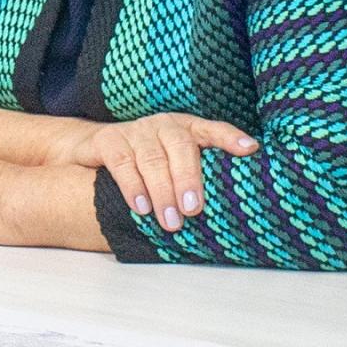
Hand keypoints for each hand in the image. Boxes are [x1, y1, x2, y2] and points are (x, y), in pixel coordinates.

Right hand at [57, 113, 253, 226]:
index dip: (230, 137)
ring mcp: (137, 131)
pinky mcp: (109, 140)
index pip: (212, 129)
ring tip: (170, 221)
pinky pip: (122, 163)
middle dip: (188, 179)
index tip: (250, 149)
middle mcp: (164, 125)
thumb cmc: (149, 164)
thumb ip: (198, 176)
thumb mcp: (175, 165)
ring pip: (152, 159)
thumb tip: (230, 209)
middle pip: (181, 147)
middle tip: (193, 209)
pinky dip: (133, 187)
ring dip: (162, 192)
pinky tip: (141, 207)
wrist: (97, 149)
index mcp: (187, 129)